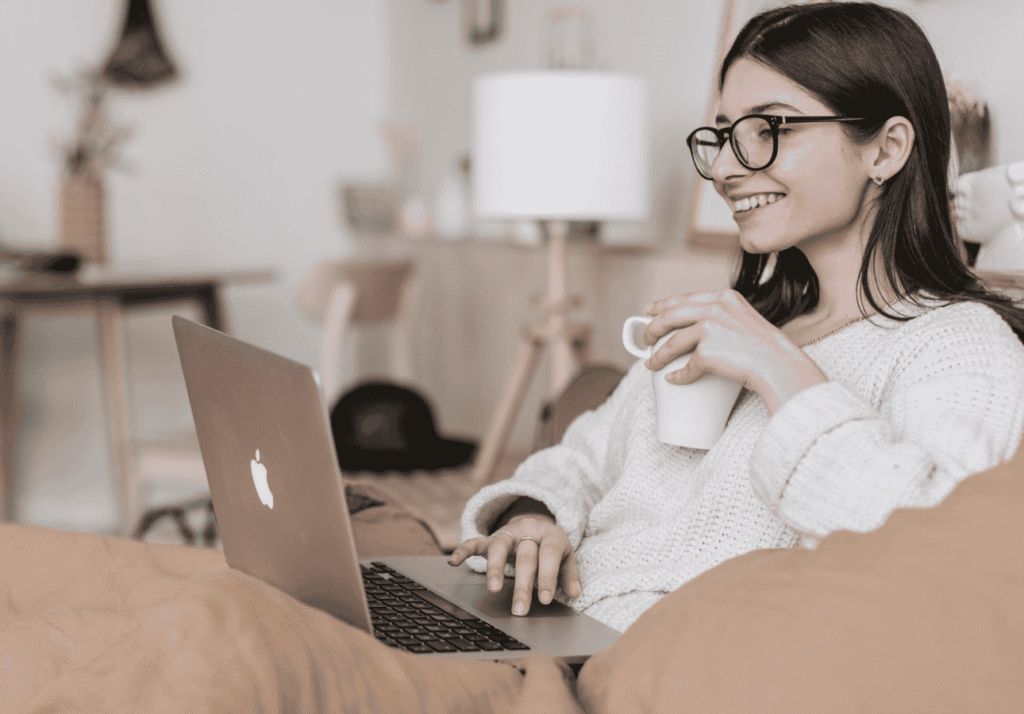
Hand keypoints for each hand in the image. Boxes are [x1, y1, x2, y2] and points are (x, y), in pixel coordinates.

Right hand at [447, 516, 580, 616]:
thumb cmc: (552, 548)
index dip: (548, 576)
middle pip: (525, 555)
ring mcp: (508, 532)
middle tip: (520, 609)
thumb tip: (575, 593)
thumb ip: (570, 574)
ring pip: (500, 546)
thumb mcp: (566, 557)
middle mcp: (529, 530)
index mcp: (551, 535)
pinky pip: (475, 541)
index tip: (545, 600)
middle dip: (523, 584)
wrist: (537, 525)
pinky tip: (454, 562)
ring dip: (495, 567)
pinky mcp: (491, 537)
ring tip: (493, 589)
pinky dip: (464, 550)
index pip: (549, 554)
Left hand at [641, 289, 826, 413]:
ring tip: (651, 364)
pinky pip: (686, 366)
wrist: (779, 364)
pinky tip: (674, 379)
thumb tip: (698, 327)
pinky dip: (678, 375)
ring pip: (672, 342)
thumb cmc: (766, 348)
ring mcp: (710, 328)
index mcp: (724, 297)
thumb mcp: (745, 319)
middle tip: (645, 339)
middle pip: (670, 316)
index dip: (663, 304)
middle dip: (652, 328)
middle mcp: (715, 307)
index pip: (685, 298)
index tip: (648, 310)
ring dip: (658, 355)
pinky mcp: (707, 351)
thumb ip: (724, 316)